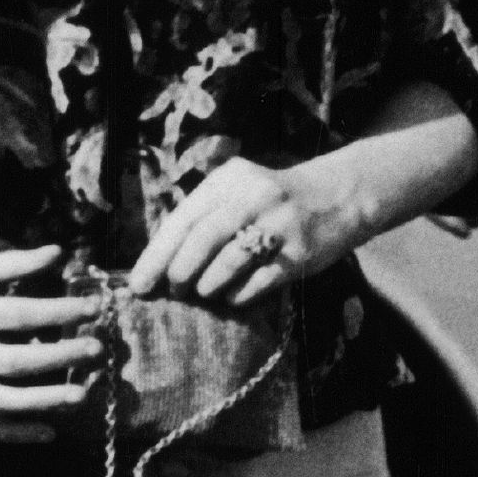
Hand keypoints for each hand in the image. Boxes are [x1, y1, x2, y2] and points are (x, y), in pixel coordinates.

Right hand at [0, 246, 101, 442]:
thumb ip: (5, 262)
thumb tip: (57, 252)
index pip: (17, 314)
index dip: (59, 312)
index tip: (93, 307)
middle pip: (14, 361)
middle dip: (61, 357)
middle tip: (97, 349)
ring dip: (42, 402)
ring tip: (80, 396)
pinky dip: (12, 434)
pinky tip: (46, 432)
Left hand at [127, 155, 366, 306]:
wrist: (339, 195)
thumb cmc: (272, 201)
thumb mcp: (237, 190)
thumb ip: (203, 218)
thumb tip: (158, 265)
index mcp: (229, 179)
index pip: (183, 219)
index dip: (156, 255)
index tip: (138, 285)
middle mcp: (254, 195)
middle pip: (202, 239)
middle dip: (179, 272)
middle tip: (173, 290)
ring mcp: (280, 224)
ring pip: (228, 263)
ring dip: (207, 286)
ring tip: (204, 292)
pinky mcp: (299, 253)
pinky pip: (257, 283)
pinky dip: (237, 296)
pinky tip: (232, 297)